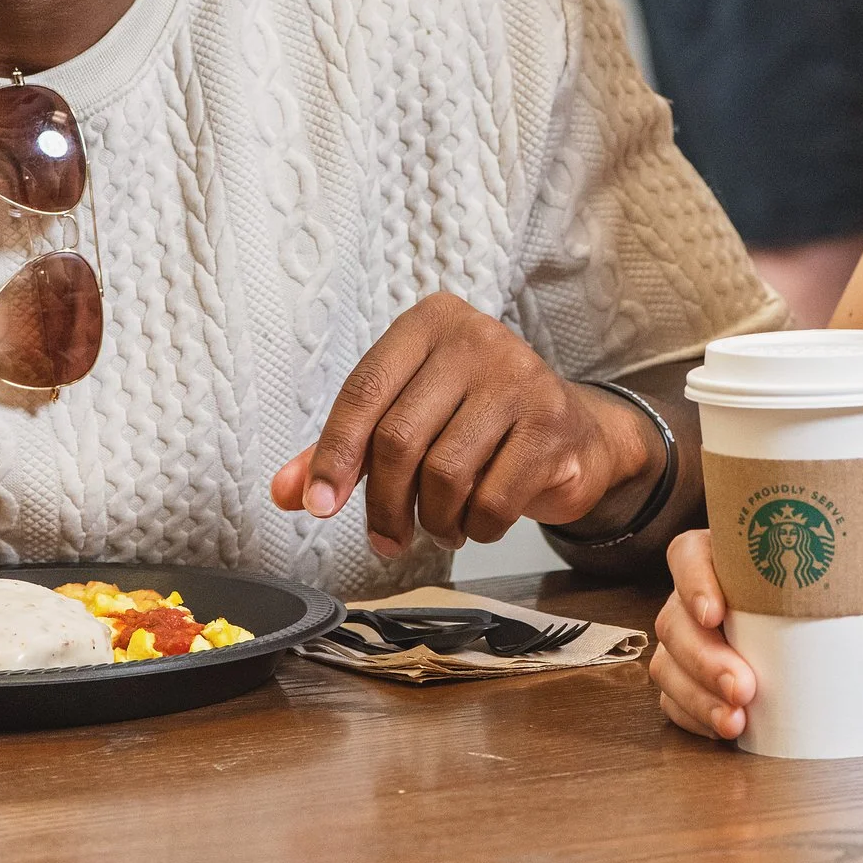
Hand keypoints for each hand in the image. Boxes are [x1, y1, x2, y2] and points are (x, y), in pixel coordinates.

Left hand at [268, 293, 656, 555]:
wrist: (575, 434)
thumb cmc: (477, 422)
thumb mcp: (409, 420)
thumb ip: (345, 450)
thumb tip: (288, 492)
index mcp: (429, 323)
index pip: (364, 391)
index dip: (335, 455)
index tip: (319, 506)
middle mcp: (476, 338)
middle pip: (400, 438)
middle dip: (384, 504)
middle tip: (386, 539)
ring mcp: (520, 378)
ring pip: (445, 474)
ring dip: (435, 520)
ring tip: (442, 526)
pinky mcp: (552, 424)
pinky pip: (493, 499)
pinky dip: (477, 527)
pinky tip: (478, 522)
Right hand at [651, 529, 862, 739]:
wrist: (818, 605)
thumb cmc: (822, 586)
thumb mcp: (852, 585)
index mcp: (726, 556)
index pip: (689, 556)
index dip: (694, 582)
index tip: (716, 611)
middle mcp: (698, 595)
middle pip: (677, 621)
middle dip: (705, 659)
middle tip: (743, 686)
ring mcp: (689, 639)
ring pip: (669, 664)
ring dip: (698, 696)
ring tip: (736, 719)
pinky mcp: (690, 678)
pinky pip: (674, 699)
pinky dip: (696, 716)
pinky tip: (722, 728)